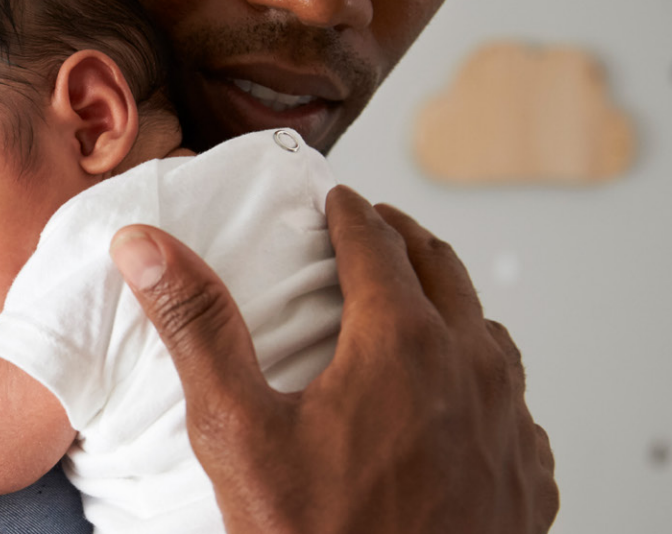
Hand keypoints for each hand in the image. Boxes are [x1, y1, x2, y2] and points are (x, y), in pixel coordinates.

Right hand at [109, 185, 557, 533]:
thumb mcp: (238, 429)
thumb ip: (197, 326)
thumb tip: (146, 246)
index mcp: (402, 342)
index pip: (376, 244)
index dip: (350, 212)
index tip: (336, 198)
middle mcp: (470, 368)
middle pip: (442, 269)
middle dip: (402, 237)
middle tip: (374, 226)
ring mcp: (508, 423)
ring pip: (485, 330)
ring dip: (447, 300)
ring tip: (414, 299)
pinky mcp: (525, 473)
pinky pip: (511, 397)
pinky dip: (481, 371)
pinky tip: (456, 393)